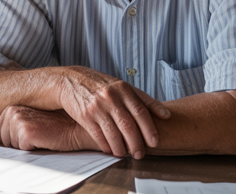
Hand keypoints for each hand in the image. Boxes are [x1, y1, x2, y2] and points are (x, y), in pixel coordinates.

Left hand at [0, 106, 94, 151]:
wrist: (75, 126)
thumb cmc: (55, 126)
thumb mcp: (31, 120)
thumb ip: (14, 124)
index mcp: (11, 108)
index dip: (12, 140)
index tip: (28, 134)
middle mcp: (12, 111)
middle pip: (3, 141)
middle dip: (19, 143)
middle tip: (37, 135)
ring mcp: (18, 120)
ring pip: (12, 146)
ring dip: (26, 146)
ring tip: (41, 136)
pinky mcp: (26, 132)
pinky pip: (22, 150)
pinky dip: (33, 149)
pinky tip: (44, 139)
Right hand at [56, 66, 170, 158]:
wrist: (69, 81)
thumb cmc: (100, 85)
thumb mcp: (121, 86)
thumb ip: (143, 100)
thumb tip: (166, 114)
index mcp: (123, 88)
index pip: (141, 111)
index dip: (149, 129)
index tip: (155, 142)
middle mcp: (110, 97)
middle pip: (128, 125)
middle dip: (136, 144)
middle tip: (140, 154)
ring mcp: (97, 106)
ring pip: (114, 134)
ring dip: (121, 148)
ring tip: (125, 154)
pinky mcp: (85, 116)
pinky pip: (99, 136)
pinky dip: (106, 146)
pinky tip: (110, 150)